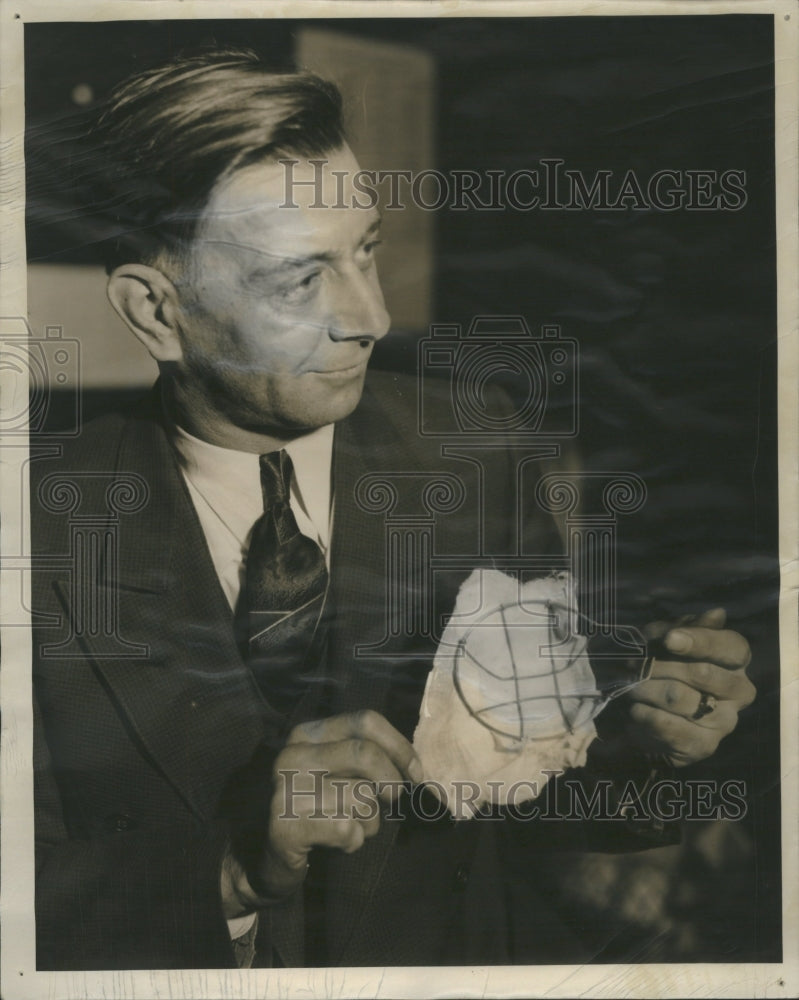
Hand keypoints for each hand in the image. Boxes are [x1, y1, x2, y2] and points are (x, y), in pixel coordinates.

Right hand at [222, 710, 420, 915]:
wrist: (262, 858)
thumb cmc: (314, 811)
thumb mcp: (336, 774)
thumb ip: (366, 760)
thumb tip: (415, 767)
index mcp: (307, 734)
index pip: (365, 721)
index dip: (400, 747)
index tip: (416, 774)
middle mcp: (292, 755)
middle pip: (366, 754)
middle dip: (391, 783)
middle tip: (392, 803)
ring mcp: (285, 789)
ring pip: (360, 797)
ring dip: (371, 821)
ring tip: (354, 828)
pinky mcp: (284, 826)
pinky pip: (347, 828)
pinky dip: (354, 841)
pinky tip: (338, 844)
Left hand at [623, 608, 755, 767]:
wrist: (650, 720)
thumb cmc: (662, 669)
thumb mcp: (665, 642)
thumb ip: (683, 628)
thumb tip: (716, 614)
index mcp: (736, 660)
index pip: (731, 646)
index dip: (700, 641)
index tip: (669, 639)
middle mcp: (739, 691)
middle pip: (703, 673)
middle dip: (659, 666)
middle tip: (631, 665)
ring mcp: (725, 721)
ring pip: (679, 698)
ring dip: (645, 689)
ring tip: (630, 686)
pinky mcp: (704, 746)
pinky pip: (669, 726)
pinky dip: (644, 714)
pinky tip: (635, 709)